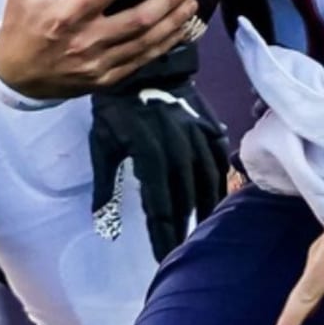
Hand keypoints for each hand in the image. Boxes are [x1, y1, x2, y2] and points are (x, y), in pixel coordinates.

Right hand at [0, 0, 199, 98]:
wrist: (15, 75)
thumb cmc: (20, 24)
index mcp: (66, 16)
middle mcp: (86, 42)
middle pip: (138, 21)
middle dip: (168, 2)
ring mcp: (99, 64)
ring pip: (146, 43)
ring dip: (173, 24)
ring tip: (192, 4)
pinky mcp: (106, 79)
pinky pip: (143, 61)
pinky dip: (164, 45)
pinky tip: (178, 31)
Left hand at [88, 55, 228, 258]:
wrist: (142, 67)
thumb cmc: (116, 109)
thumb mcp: (102, 143)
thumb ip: (105, 184)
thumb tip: (103, 222)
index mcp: (148, 152)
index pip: (158, 202)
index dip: (162, 232)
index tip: (164, 257)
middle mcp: (176, 146)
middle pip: (184, 196)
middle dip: (184, 227)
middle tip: (185, 254)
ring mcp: (196, 134)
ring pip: (208, 179)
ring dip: (206, 207)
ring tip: (205, 232)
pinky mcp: (209, 124)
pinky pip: (220, 158)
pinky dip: (222, 180)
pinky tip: (221, 198)